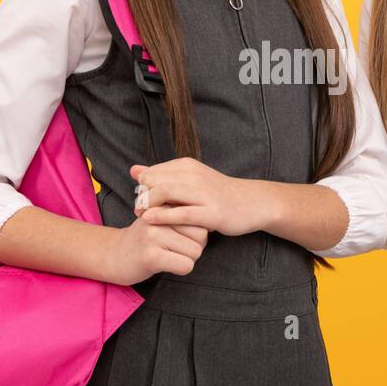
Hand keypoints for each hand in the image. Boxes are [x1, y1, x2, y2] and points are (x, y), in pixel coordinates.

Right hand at [99, 213, 208, 284]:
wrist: (114, 255)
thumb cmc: (145, 238)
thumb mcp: (160, 217)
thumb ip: (182, 213)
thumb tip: (211, 218)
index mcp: (162, 203)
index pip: (199, 217)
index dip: (196, 231)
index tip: (181, 236)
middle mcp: (158, 216)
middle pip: (201, 234)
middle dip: (195, 245)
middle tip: (176, 249)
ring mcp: (154, 235)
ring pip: (195, 251)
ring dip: (187, 258)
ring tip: (169, 255)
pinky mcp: (151, 256)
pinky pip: (185, 265)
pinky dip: (181, 269)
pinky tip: (166, 265)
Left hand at [129, 157, 266, 236]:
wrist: (252, 203)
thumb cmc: (217, 194)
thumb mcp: (190, 180)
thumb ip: (162, 175)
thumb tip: (134, 170)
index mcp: (188, 166)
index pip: (154, 171)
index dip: (141, 185)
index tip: (138, 198)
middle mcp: (195, 176)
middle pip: (156, 181)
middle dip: (141, 195)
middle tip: (136, 208)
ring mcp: (205, 194)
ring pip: (167, 192)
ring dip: (149, 204)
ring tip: (140, 214)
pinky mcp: (212, 213)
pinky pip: (183, 213)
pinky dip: (163, 216)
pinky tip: (150, 219)